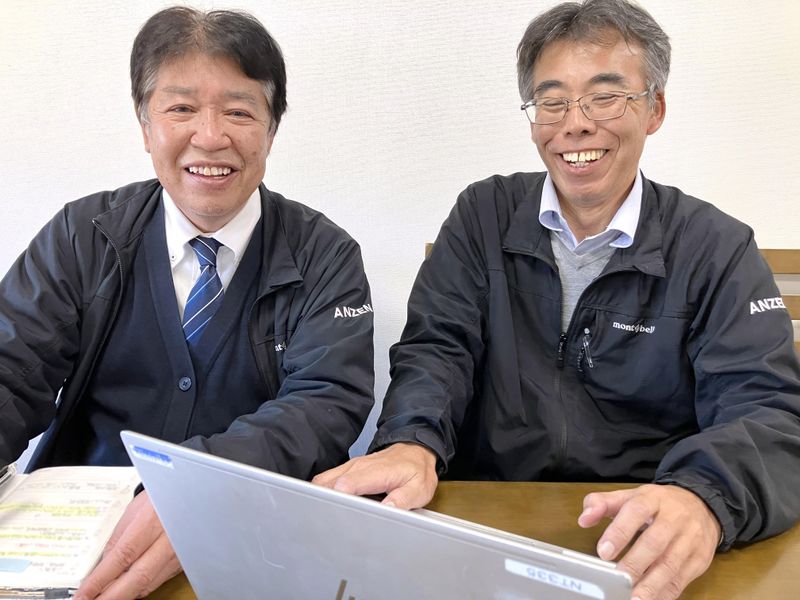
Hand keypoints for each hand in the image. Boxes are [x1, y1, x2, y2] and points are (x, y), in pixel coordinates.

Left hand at [73, 491, 181, 598]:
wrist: (188, 495)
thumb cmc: (160, 498)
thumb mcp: (133, 510)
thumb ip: (117, 540)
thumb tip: (102, 567)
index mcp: (153, 520)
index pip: (123, 556)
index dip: (100, 579)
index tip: (84, 593)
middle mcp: (169, 538)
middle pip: (138, 577)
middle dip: (111, 596)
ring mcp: (179, 552)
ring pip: (148, 584)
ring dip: (124, 594)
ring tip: (104, 598)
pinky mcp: (182, 561)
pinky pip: (156, 581)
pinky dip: (138, 588)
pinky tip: (125, 589)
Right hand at [312, 443, 438, 508]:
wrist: (415, 451)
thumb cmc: (416, 470)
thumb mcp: (419, 488)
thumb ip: (403, 500)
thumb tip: (387, 509)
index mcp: (376, 472)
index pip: (347, 484)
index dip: (338, 501)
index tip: (337, 515)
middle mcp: (359, 467)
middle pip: (328, 484)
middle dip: (324, 502)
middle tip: (328, 521)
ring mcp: (351, 467)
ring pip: (324, 481)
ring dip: (321, 497)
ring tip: (326, 516)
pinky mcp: (348, 470)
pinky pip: (328, 480)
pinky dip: (324, 492)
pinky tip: (330, 505)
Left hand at [578, 484, 719, 599]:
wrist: (701, 505)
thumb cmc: (659, 504)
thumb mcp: (630, 496)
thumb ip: (602, 504)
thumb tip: (584, 519)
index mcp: (653, 499)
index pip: (635, 512)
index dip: (619, 532)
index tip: (603, 551)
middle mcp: (674, 518)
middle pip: (654, 542)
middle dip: (635, 563)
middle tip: (617, 579)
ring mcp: (689, 539)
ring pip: (670, 564)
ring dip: (651, 584)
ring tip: (634, 597)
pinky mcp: (699, 559)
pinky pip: (682, 579)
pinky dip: (665, 592)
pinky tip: (651, 599)